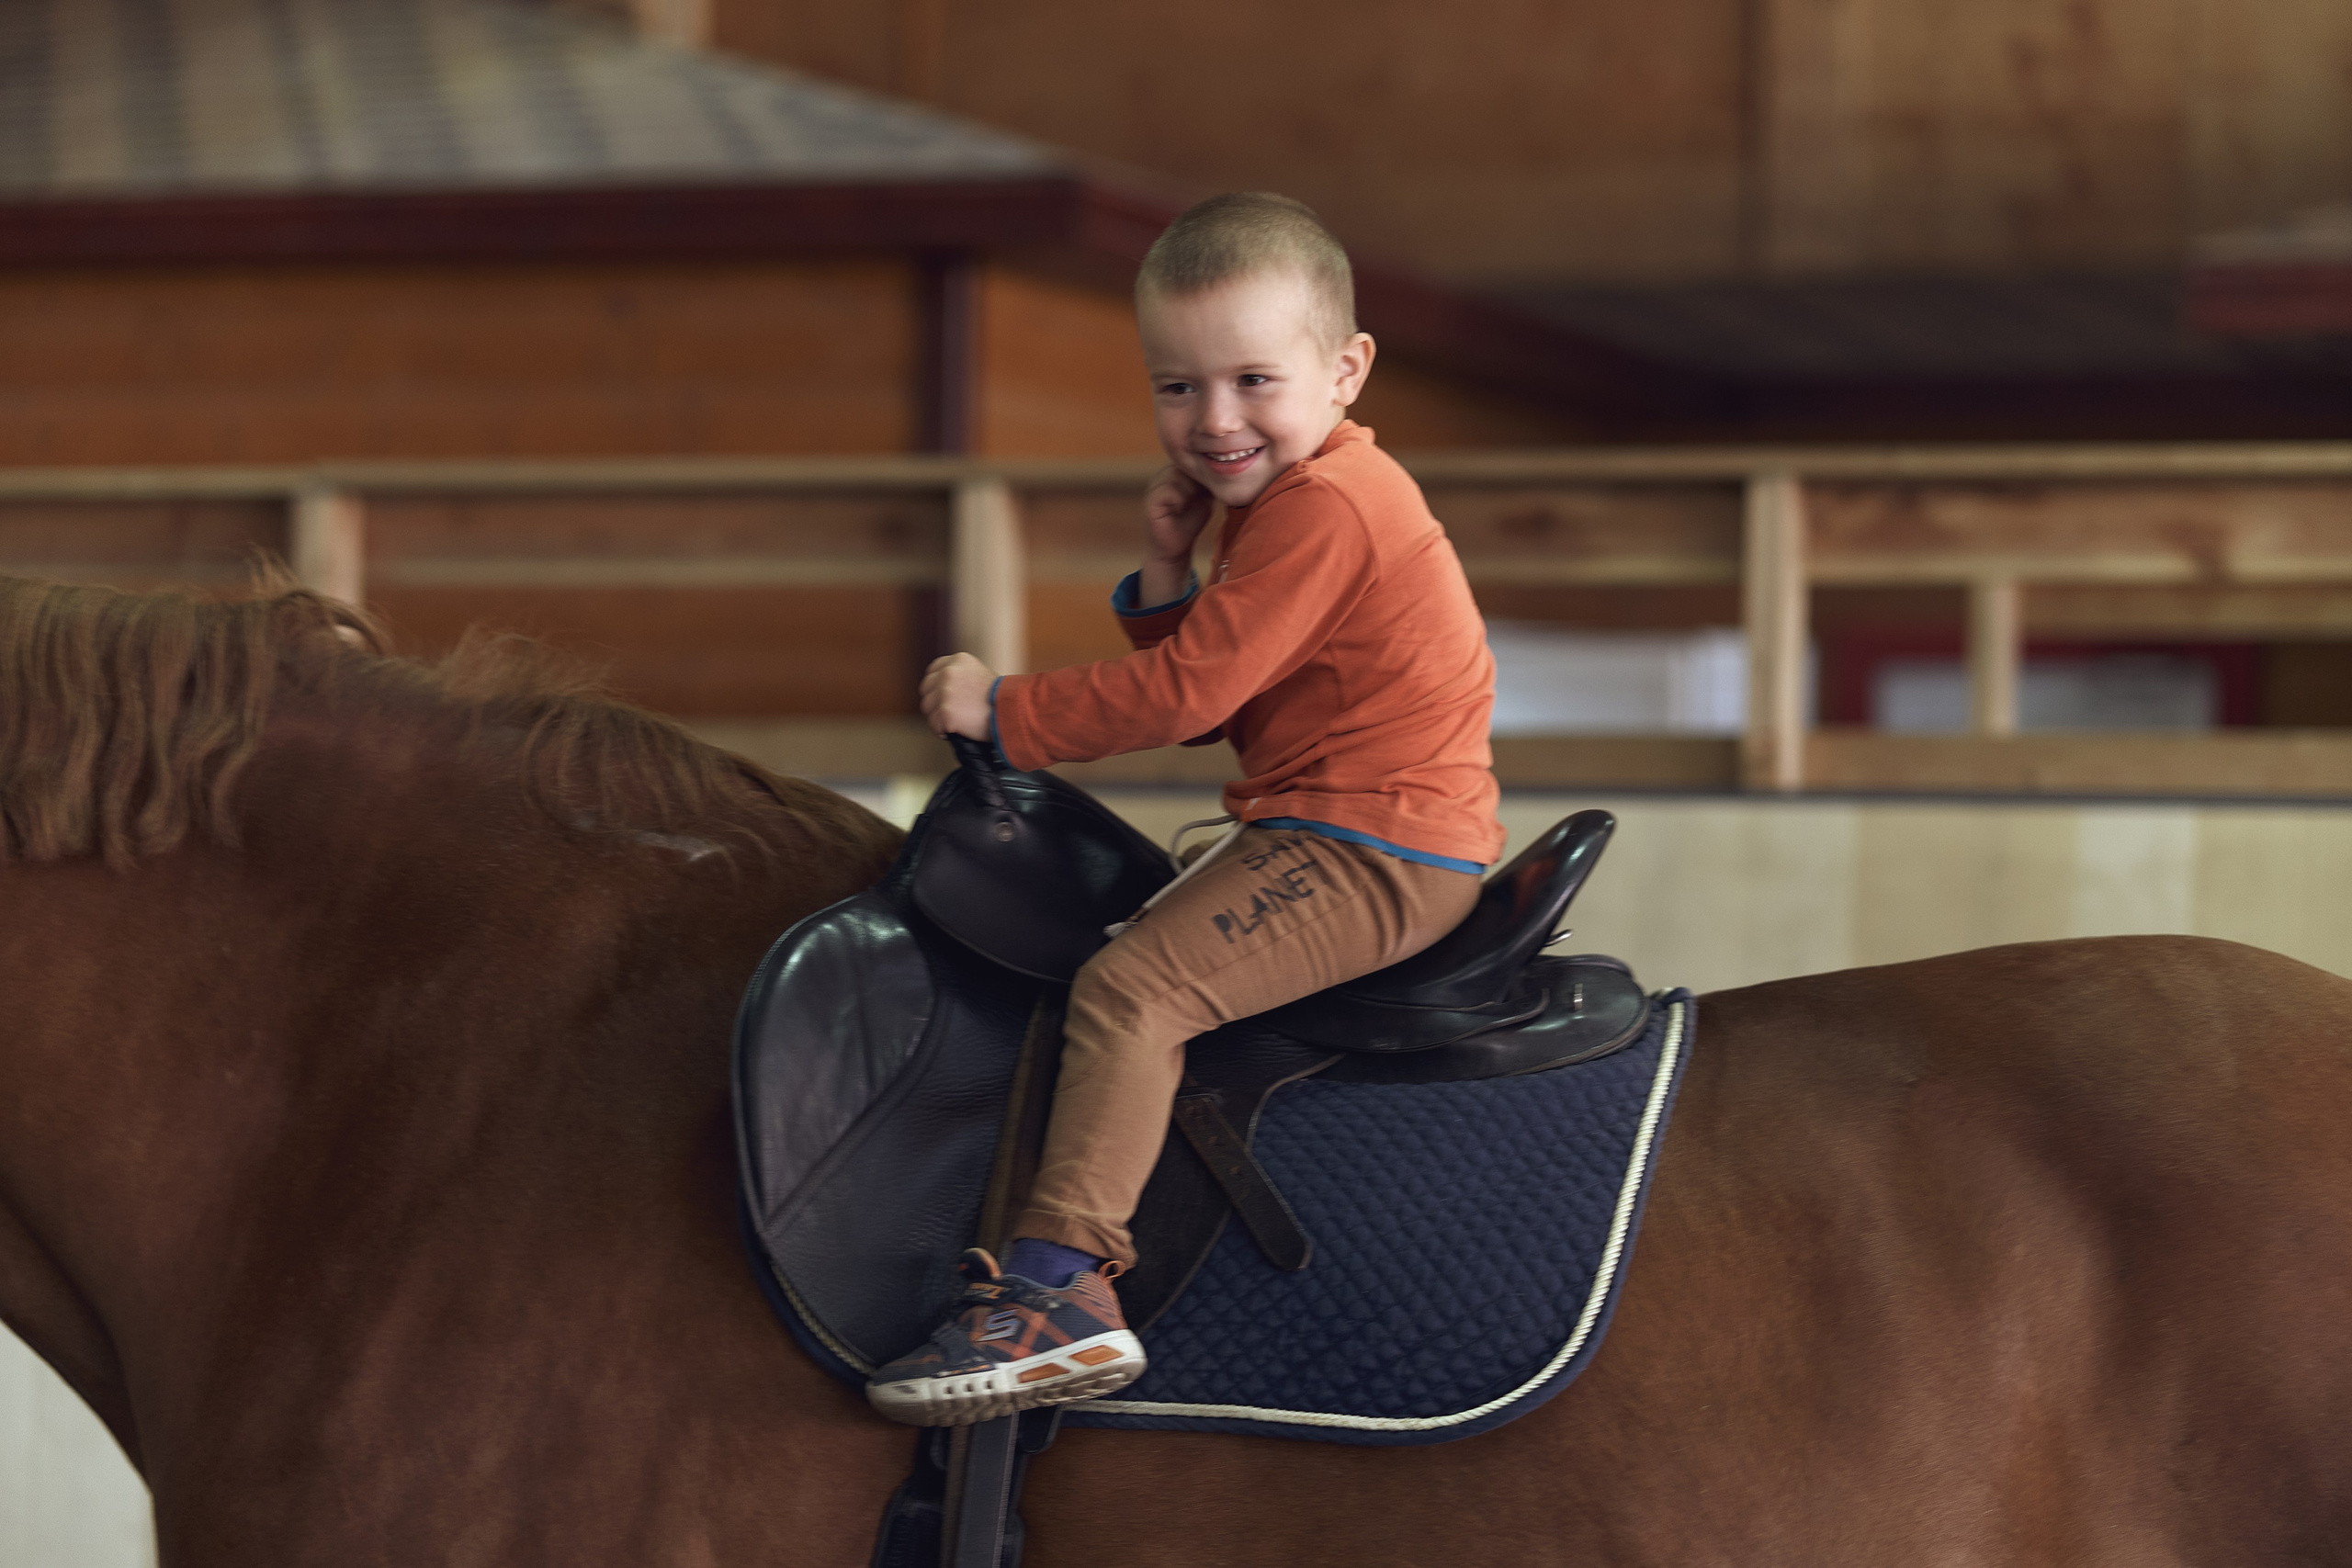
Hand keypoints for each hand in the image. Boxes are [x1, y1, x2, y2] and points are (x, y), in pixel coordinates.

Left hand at [920, 652, 996, 739]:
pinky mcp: (945, 712)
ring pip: (928, 709)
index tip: (941, 697)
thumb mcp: (980, 674)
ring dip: (938, 718)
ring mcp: (945, 692)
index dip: (935, 686)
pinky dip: (943, 731)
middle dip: (935, 703)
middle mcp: (948, 672)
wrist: (1012, 710)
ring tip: (956, 722)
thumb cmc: (1002, 698)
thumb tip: (946, 688)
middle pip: (926, 690)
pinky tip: (958, 730)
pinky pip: (934, 726)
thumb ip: (961, 676)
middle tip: (950, 713)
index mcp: (957, 660)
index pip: (933, 671)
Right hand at [1140, 465, 1213, 603]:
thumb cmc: (1190, 521)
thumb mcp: (1205, 497)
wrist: (1175, 548)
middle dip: (1198, 479)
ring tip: (1191, 503)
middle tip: (1203, 495)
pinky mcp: (1151, 501)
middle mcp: (1162, 475)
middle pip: (1185, 464)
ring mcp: (1155, 487)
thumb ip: (1209, 480)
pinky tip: (1181, 509)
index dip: (1204, 469)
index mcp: (1175, 472)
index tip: (1210, 487)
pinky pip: (1168, 491)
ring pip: (1177, 475)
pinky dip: (1180, 499)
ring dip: (1190, 489)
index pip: (1192, 458)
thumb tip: (1226, 464)